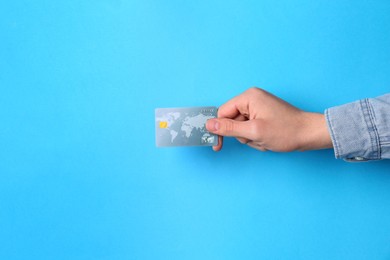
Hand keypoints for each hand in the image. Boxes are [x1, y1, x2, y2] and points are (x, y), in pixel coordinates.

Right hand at [206, 87, 332, 151]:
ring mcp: (259, 107)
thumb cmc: (286, 131)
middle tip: (256, 139)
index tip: (218, 145)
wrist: (310, 135)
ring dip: (250, 138)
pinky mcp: (264, 116)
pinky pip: (251, 129)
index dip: (220, 128)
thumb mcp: (254, 132)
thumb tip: (209, 124)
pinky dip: (257, 138)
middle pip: (232, 121)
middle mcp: (252, 99)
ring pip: (241, 128)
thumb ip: (229, 128)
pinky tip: (268, 140)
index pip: (223, 112)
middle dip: (242, 135)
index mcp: (248, 97)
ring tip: (265, 140)